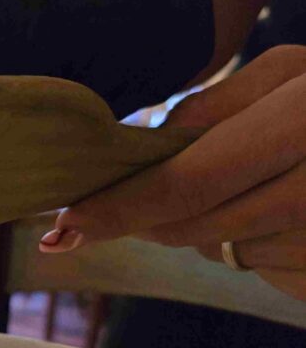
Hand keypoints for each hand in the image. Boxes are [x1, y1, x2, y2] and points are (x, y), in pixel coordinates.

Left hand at [40, 45, 305, 300]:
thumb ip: (215, 109)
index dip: (119, 209)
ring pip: (229, 253)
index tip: (65, 227)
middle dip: (154, 221)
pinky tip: (291, 215)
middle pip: (198, 227)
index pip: (187, 180)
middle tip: (140, 202)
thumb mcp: (290, 75)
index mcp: (304, 116)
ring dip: (214, 231)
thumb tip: (145, 153)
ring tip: (257, 187)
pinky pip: (269, 272)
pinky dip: (259, 249)